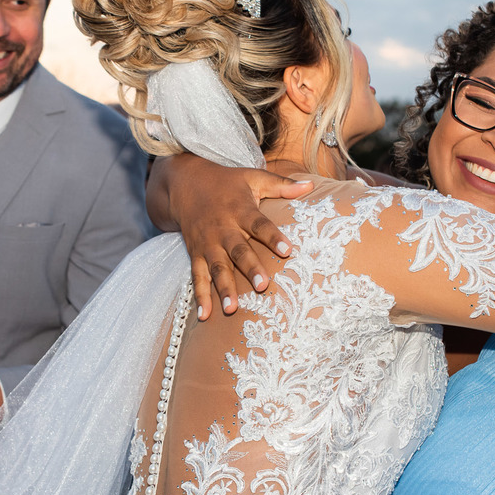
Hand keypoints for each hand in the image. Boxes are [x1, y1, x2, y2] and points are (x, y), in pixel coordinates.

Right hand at [153, 154, 311, 318]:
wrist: (184, 183)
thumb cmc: (225, 182)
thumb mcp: (252, 177)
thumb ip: (281, 185)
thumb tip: (310, 186)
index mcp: (239, 210)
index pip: (259, 224)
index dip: (273, 236)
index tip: (288, 250)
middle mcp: (222, 229)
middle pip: (237, 250)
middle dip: (249, 268)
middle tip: (262, 286)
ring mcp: (207, 244)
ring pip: (216, 268)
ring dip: (223, 289)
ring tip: (232, 309)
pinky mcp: (195, 254)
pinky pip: (197, 277)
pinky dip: (200, 297)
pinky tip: (204, 316)